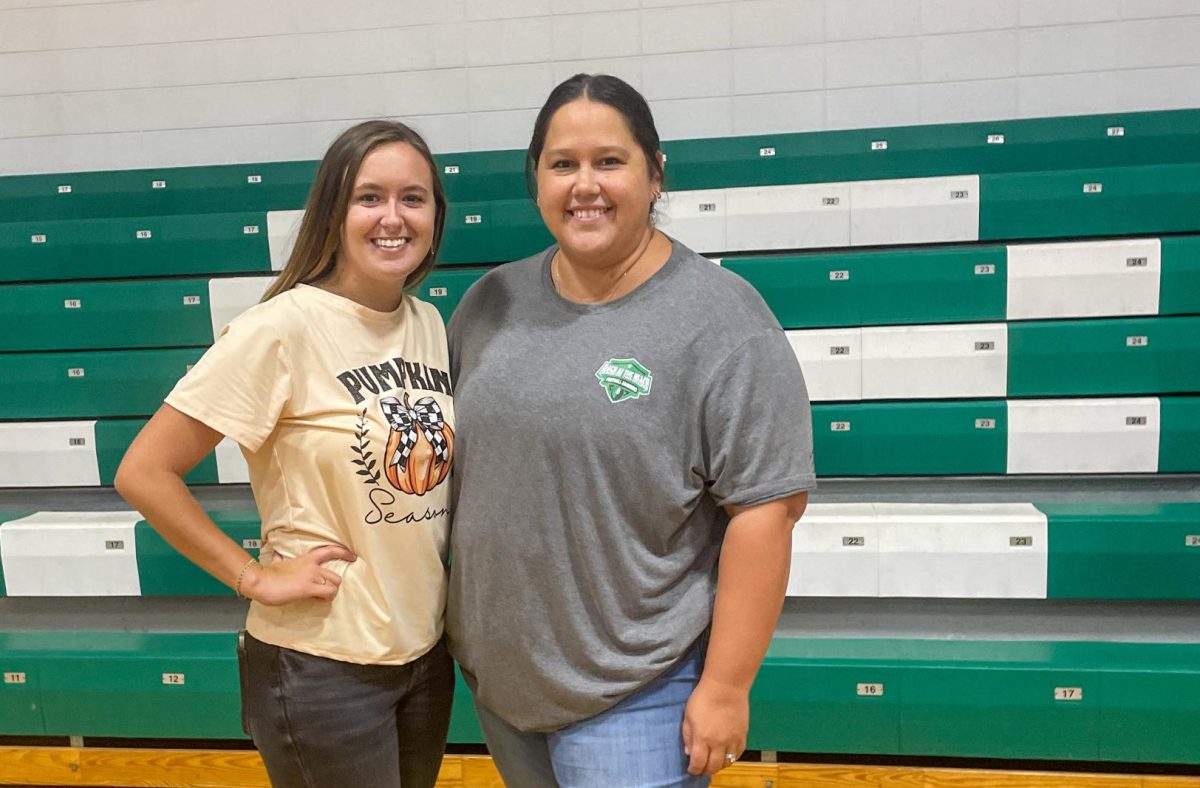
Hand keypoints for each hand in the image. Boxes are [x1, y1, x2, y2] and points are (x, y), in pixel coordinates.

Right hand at [240, 544, 356, 605]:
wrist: (261, 580)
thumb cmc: (268, 573)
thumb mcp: (278, 562)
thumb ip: (282, 558)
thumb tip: (277, 554)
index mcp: (306, 558)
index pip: (330, 551)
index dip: (344, 553)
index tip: (352, 556)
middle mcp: (313, 566)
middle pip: (336, 575)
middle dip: (332, 585)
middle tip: (323, 591)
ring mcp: (312, 576)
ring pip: (335, 584)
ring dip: (330, 593)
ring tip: (320, 597)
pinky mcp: (308, 588)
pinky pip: (328, 593)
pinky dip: (326, 598)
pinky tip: (318, 600)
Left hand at [681, 677, 748, 776]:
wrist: (726, 686)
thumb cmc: (703, 698)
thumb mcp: (688, 716)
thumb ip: (688, 736)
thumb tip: (689, 752)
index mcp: (702, 738)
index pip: (698, 764)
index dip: (694, 770)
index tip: (691, 769)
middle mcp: (718, 743)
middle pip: (713, 767)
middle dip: (706, 770)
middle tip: (702, 767)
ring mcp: (732, 741)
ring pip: (727, 763)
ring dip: (719, 766)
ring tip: (714, 762)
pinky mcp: (743, 736)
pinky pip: (738, 754)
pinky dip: (732, 758)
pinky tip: (726, 755)